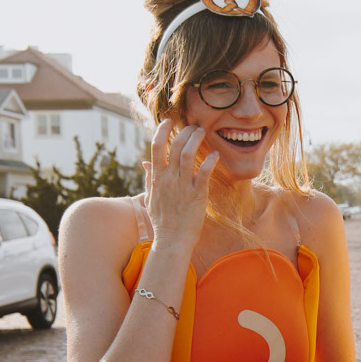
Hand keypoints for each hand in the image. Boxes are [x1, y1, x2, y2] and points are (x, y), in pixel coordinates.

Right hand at [142, 119, 217, 247]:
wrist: (172, 241)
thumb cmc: (162, 221)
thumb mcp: (150, 198)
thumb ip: (149, 178)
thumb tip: (145, 162)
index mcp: (157, 178)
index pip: (156, 146)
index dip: (162, 129)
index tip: (169, 120)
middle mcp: (169, 179)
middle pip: (174, 145)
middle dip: (185, 131)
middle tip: (194, 126)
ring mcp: (183, 186)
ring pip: (188, 154)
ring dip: (196, 140)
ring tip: (203, 133)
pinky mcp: (198, 195)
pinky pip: (204, 172)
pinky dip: (210, 160)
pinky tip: (215, 154)